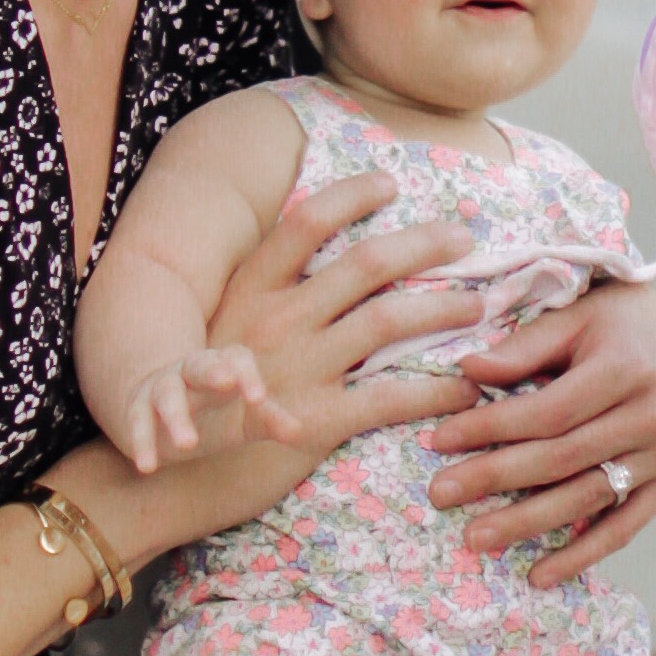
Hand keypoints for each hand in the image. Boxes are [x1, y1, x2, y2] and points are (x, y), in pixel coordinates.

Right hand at [108, 344, 303, 474]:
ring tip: (187, 445)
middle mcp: (190, 371)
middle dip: (212, 372)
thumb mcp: (245, 419)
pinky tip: (147, 467)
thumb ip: (269, 421)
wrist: (164, 411)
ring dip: (176, 417)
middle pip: (200, 364)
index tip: (259, 398)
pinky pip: (138, 423)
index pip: (237, 359)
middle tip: (227, 382)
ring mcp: (161, 387)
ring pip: (167, 395)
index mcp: (223, 367)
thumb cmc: (216, 413)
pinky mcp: (138, 408)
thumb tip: (300, 430)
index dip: (248, 375)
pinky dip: (142, 443)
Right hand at [185, 173, 486, 515]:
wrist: (177, 470)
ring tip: (478, 306)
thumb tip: (320, 257)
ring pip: (387, 321)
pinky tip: (465, 388)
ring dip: (443, 309)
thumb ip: (271, 292)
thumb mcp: (227, 325)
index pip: (307, 220)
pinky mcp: (316, 420)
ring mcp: (297, 368)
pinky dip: (436, 390)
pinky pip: (390, 397)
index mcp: (253, 287)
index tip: (391, 184)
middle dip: (424, 244)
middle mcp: (277, 318)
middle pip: (365, 263)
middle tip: (464, 237)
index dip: (352, 194)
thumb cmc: (209, 393)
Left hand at [426, 274, 655, 588]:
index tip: (439, 439)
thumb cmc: (609, 320)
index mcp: (628, 368)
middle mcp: (654, 415)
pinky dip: (583, 555)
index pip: (548, 411)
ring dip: (529, 524)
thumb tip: (466, 371)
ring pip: (588, 498)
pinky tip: (539, 575)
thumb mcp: (570, 316)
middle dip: (496, 478)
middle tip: (440, 494)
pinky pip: (625, 527)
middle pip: (563, 459)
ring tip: (475, 539)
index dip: (492, 428)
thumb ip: (522, 348)